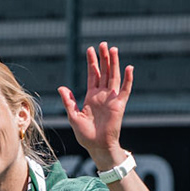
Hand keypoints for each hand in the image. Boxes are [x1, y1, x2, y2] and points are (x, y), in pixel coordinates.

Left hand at [58, 42, 133, 169]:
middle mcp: (102, 95)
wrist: (97, 146)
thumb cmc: (85, 135)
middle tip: (103, 44)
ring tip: (113, 50)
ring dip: (114, 63)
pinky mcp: (120, 105)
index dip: (92, 62)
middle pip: (104, 72)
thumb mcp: (73, 116)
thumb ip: (68, 101)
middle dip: (103, 58)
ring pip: (114, 77)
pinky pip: (125, 90)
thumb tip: (61, 87)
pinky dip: (128, 79)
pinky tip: (128, 68)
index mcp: (91, 97)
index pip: (92, 75)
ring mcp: (112, 99)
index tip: (90, 49)